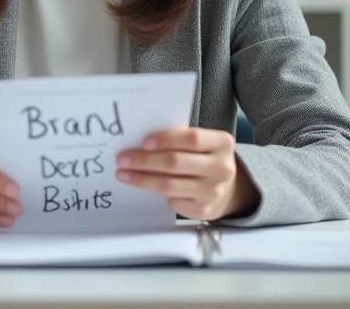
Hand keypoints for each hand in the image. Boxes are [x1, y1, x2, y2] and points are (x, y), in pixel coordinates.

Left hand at [115, 127, 258, 220]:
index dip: (166, 140)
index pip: (192, 139)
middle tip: (122, 159)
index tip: (143, 142)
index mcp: (223, 143)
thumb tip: (141, 142)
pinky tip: (146, 187)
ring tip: (123, 174)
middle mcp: (222, 168)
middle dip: (144, 160)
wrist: (228, 190)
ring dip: (142, 179)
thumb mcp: (203, 144)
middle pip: (176, 163)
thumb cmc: (205, 159)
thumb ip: (180, 140)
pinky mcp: (204, 211)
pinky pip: (173, 202)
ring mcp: (213, 191)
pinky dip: (157, 194)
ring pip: (169, 185)